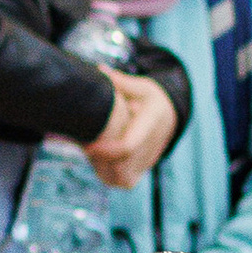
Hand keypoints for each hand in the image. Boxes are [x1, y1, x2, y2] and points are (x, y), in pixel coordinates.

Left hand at [83, 72, 179, 192]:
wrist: (169, 118)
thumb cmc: (149, 99)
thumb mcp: (140, 87)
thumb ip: (120, 82)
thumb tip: (100, 71)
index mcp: (152, 122)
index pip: (127, 146)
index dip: (105, 149)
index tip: (86, 144)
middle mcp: (152, 147)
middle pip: (119, 167)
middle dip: (97, 158)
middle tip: (82, 141)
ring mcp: (146, 163)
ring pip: (118, 178)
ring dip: (99, 166)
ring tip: (89, 146)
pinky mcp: (141, 172)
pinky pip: (119, 181)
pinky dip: (104, 172)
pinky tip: (96, 155)